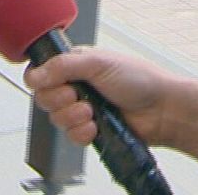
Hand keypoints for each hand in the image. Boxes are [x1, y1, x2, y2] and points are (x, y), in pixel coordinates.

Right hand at [25, 47, 176, 148]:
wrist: (162, 109)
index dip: (43, 81)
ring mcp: (82, 108)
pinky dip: (82, 132)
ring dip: (74, 117)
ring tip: (93, 112)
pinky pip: (70, 136)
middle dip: (62, 100)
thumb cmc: (140, 79)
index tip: (59, 83)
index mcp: (74, 64)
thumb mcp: (98, 62)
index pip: (39, 74)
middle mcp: (75, 86)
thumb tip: (35, 75)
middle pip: (44, 99)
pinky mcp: (89, 129)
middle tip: (80, 95)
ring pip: (56, 119)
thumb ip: (63, 65)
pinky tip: (96, 126)